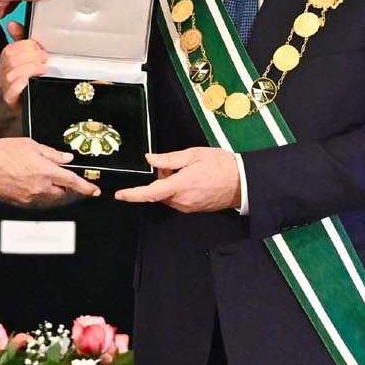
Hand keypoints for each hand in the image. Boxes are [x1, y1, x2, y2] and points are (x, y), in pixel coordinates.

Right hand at [0, 33, 46, 109]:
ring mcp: (6, 87)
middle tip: (45, 58)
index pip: (10, 49)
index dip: (26, 46)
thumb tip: (12, 24)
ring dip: (31, 68)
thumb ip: (22, 41)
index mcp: (6, 62)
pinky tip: (33, 80)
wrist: (39, 103)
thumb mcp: (30, 57)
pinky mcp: (11, 100)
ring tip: (43, 69)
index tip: (39, 48)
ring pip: (12, 73)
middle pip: (10, 59)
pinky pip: (12, 89)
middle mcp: (3, 74)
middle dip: (31, 56)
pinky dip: (23, 82)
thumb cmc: (34, 80)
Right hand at [0, 137, 99, 203]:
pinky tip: (21, 178)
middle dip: (61, 184)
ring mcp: (30, 196)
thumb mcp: (30, 145)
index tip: (95, 191)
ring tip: (31, 172)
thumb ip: (52, 153)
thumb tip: (67, 159)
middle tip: (52, 172)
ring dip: (47, 187)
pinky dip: (32, 189)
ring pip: (47, 195)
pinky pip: (33, 197)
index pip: (72, 182)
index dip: (86, 187)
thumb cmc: (2, 151)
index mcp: (46, 171)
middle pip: (61, 192)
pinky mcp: (19, 201)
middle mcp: (40, 187)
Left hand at [114, 148, 240, 212]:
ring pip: (168, 197)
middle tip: (173, 166)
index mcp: (180, 185)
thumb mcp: (194, 154)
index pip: (150, 193)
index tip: (120, 195)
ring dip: (170, 186)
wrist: (244, 183)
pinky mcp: (195, 210)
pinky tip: (193, 180)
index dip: (133, 194)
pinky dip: (178, 191)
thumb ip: (169, 159)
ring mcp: (188, 207)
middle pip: (159, 193)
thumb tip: (150, 159)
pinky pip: (179, 201)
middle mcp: (182, 200)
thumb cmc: (221, 165)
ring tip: (188, 172)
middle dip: (160, 180)